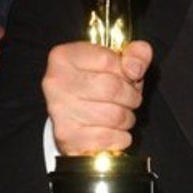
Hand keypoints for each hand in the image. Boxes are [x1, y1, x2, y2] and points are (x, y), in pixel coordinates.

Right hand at [42, 39, 152, 155]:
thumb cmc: (99, 87)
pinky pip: (109, 138)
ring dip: (127, 118)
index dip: (127, 71)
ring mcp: (60, 111)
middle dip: (131, 97)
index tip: (126, 78)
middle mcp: (56, 82)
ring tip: (121, 115)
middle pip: (112, 88)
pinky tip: (112, 131)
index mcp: (64, 57)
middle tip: (129, 100)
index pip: (108, 60)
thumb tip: (134, 69)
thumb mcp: (119, 63)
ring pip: (114, 115)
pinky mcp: (67, 137)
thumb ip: (136, 54)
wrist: (77, 121)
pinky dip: (120, 137)